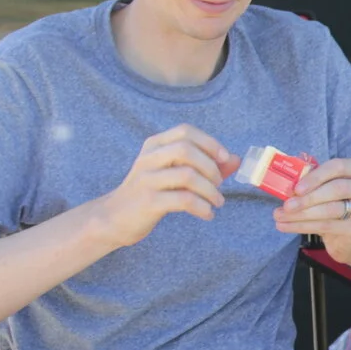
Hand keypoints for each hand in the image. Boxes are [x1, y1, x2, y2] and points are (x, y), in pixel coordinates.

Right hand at [95, 125, 234, 247]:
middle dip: (211, 167)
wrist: (114, 218)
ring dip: (210, 190)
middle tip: (218, 184)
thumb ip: (205, 165)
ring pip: (188, 175)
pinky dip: (202, 207)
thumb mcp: (174, 174)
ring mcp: (147, 179)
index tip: (225, 158)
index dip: (210, 142)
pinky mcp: (149, 202)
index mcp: (154, 146)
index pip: (185, 132)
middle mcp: (149, 158)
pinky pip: (183, 200)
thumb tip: (236, 159)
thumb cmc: (151, 193)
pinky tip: (207, 214)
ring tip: (216, 202)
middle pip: (187, 150)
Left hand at [276, 158, 350, 266]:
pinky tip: (286, 226)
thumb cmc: (334, 201)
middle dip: (308, 198)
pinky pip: (328, 226)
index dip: (315, 177)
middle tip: (286, 206)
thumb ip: (311, 180)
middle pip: (337, 189)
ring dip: (302, 215)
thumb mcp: (325, 186)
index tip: (296, 188)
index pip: (338, 167)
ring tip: (279, 217)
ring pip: (331, 210)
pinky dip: (303, 227)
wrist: (350, 232)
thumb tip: (287, 185)